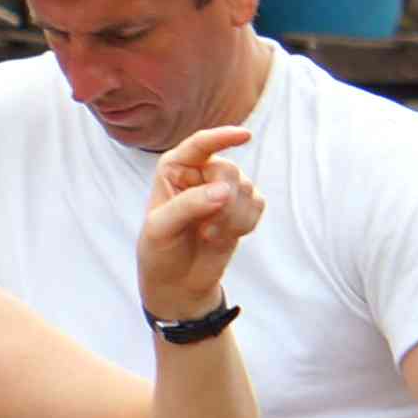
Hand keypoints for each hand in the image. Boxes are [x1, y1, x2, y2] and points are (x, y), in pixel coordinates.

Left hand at [136, 124, 262, 321]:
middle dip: (222, 203)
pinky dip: (244, 224)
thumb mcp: (162, 228)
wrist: (177, 282)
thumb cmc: (160, 250)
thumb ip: (189, 205)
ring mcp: (224, 188)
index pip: (200, 144)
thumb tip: (224, 190)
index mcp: (174, 167)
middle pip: (229, 171)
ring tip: (208, 235)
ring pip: (246, 189)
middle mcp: (201, 172)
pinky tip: (223, 236)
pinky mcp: (242, 207)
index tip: (245, 136)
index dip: (222, 137)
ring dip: (231, 219)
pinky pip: (257, 205)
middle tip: (205, 230)